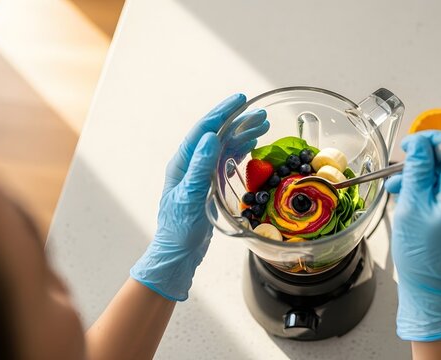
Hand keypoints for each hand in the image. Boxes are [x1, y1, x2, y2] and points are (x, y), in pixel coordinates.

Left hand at [131, 94, 268, 300]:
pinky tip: (252, 147)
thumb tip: (211, 137)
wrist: (178, 254)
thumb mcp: (191, 197)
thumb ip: (200, 167)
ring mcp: (201, 175)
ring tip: (263, 126)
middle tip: (261, 114)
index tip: (240, 100)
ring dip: (242, 136)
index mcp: (183, 163)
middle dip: (238, 122)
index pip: (204, 130)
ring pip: (224, 148)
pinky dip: (240, 152)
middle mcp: (192, 165)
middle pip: (217, 136)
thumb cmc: (179, 229)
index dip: (222, 113)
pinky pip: (227, 162)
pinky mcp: (210, 187)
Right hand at [385, 131, 440, 340]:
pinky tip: (410, 198)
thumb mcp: (412, 206)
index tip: (407, 147)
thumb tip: (420, 142)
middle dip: (423, 161)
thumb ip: (417, 170)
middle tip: (397, 174)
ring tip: (397, 189)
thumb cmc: (421, 254)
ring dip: (423, 175)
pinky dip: (430, 188)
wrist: (434, 291)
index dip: (429, 140)